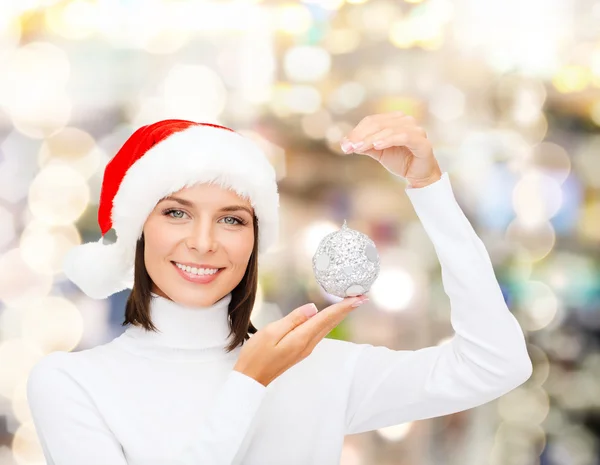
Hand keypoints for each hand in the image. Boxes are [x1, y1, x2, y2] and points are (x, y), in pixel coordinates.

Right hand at [233, 294, 369, 386]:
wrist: (251, 378)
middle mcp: (308, 344)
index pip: (326, 318)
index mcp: (301, 338)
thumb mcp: (271, 332)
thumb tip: (313, 308)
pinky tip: (330, 317)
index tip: (358, 299)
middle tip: (362, 297)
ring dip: (339, 315)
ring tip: (350, 304)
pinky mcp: (300, 349)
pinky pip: (319, 332)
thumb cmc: (256, 355)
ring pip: (327, 328)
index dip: (342, 307)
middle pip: (331, 323)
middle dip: (346, 310)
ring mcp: (305, 348)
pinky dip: (328, 321)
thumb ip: (293, 320)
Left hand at [340, 111, 441, 187]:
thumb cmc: (400, 160)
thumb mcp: (378, 152)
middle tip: (349, 146)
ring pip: (389, 129)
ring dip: (372, 138)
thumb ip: (365, 146)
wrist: (418, 175)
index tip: (344, 145)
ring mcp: (416, 130)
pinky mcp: (422, 142)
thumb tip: (345, 143)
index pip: (372, 121)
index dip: (356, 131)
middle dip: (361, 135)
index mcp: (395, 120)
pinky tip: (377, 145)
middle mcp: (406, 121)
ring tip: (359, 147)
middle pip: (379, 123)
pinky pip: (404, 137)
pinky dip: (389, 139)